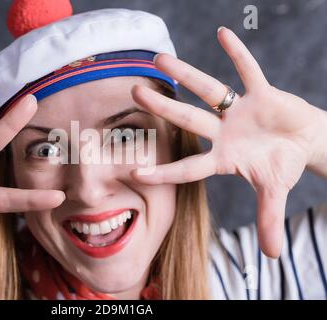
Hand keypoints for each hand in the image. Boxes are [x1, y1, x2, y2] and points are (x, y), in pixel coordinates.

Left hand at [131, 27, 326, 257]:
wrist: (303, 143)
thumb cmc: (281, 165)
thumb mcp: (274, 193)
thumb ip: (268, 219)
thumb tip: (270, 257)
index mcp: (222, 158)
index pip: (188, 166)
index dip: (164, 171)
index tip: (134, 173)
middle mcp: (223, 132)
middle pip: (188, 119)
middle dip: (164, 108)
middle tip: (135, 92)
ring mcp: (239, 111)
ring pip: (209, 91)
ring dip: (187, 75)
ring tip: (159, 59)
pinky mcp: (261, 94)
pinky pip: (248, 70)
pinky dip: (238, 54)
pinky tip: (222, 33)